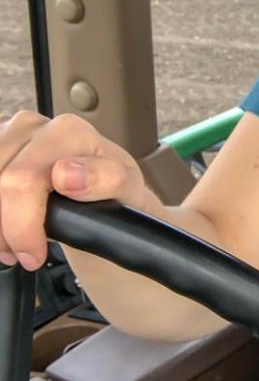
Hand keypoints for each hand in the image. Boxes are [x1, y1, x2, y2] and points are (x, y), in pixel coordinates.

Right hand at [0, 110, 147, 269]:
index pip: (20, 181)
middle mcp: (31, 125)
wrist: (98, 186)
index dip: (20, 227)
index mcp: (67, 132)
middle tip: (25, 253)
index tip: (33, 255)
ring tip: (13, 240)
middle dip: (5, 230)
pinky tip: (3, 225)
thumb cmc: (111, 188)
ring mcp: (4, 132)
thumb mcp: (124, 189)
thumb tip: (66, 173)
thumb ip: (104, 179)